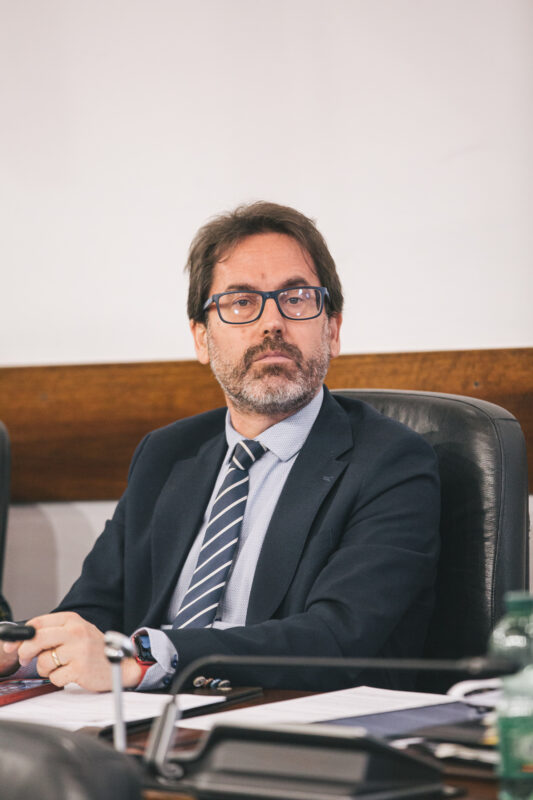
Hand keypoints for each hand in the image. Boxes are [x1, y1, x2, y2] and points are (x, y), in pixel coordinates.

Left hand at [3, 612, 141, 690]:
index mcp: (72, 620)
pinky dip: (58, 679)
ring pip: (43, 662)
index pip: (38, 623)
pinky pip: (54, 677)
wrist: (120, 664)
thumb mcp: (75, 633)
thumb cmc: (94, 649)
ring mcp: (78, 650)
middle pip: (37, 639)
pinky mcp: (80, 668)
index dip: (21, 635)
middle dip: (25, 652)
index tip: (12, 645)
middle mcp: (76, 632)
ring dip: (47, 669)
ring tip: (60, 667)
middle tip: (25, 659)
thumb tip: (20, 642)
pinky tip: (70, 674)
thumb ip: (52, 634)